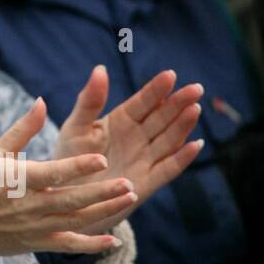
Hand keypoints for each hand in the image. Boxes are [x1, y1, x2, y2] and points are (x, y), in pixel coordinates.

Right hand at [0, 98, 135, 255]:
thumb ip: (24, 128)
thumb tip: (43, 101)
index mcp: (21, 178)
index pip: (55, 172)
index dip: (78, 167)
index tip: (102, 159)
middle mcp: (31, 204)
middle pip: (73, 198)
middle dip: (103, 191)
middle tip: (129, 183)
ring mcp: (36, 226)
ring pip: (77, 220)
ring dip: (105, 211)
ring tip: (129, 199)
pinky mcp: (37, 243)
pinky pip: (68, 245)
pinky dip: (91, 246)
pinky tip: (113, 241)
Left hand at [55, 66, 204, 233]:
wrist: (68, 195)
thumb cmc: (69, 157)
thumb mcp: (76, 127)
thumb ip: (89, 101)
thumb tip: (100, 68)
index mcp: (120, 120)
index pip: (143, 102)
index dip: (156, 89)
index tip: (170, 75)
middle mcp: (137, 137)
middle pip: (162, 117)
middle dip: (179, 103)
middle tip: (196, 88)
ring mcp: (144, 158)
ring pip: (169, 139)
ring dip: (183, 125)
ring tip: (194, 109)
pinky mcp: (148, 181)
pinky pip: (168, 168)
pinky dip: (182, 158)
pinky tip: (195, 145)